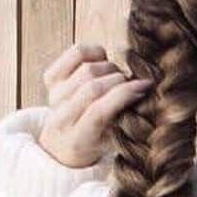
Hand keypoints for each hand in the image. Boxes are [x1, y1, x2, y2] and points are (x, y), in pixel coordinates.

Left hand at [36, 43, 152, 167]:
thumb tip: (141, 92)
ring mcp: (54, 95)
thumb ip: (124, 123)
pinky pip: (76, 53)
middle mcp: (61, 116)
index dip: (124, 94)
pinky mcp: (51, 78)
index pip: (99, 110)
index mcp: (77, 139)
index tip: (144, 86)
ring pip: (87, 68)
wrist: (61, 144)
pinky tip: (103, 61)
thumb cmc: (93, 143)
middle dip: (119, 80)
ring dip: (110, 68)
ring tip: (117, 77)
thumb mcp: (111, 143)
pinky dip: (95, 52)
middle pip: (93, 86)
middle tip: (131, 83)